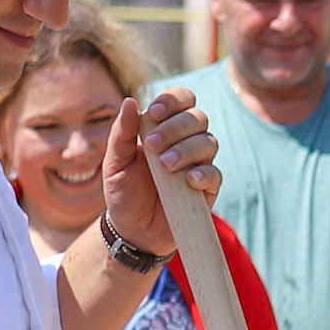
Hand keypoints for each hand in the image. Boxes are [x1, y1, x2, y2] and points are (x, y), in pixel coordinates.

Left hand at [104, 88, 220, 259]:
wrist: (132, 230)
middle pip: (198, 117)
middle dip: (176, 128)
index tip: (155, 113)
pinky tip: (187, 180)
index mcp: (164, 128)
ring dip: (186, 149)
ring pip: (209, 142)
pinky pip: (214, 174)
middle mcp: (185, 142)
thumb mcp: (115, 162)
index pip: (182, 100)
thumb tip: (131, 101)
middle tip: (153, 146)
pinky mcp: (207, 189)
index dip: (173, 101)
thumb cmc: (123, 192)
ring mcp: (199, 164)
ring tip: (165, 165)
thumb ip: (122, 132)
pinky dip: (203, 173)